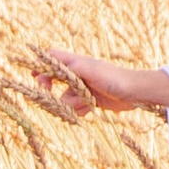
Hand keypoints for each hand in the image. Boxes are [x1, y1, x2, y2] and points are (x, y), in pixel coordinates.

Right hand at [37, 50, 168, 121]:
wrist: (133, 93)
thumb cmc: (113, 77)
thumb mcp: (90, 70)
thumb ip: (70, 68)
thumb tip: (53, 67)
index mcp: (75, 63)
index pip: (52, 58)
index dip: (41, 65)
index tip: (35, 76)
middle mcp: (77, 74)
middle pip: (53, 80)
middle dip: (53, 91)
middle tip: (51, 95)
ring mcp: (82, 88)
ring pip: (64, 98)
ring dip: (71, 103)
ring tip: (86, 102)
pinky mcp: (89, 101)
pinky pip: (75, 108)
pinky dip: (80, 110)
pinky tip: (91, 108)